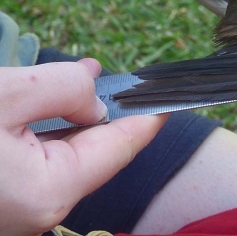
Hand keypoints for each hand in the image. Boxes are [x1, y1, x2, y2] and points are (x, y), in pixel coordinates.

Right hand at [0, 59, 165, 235]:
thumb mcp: (6, 96)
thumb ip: (64, 90)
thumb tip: (95, 100)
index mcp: (50, 192)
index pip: (122, 147)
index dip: (149, 115)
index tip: (170, 93)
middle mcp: (40, 211)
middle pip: (96, 151)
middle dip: (108, 110)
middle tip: (116, 76)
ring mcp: (19, 210)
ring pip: (66, 156)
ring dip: (75, 119)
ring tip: (82, 79)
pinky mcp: (5, 199)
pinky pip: (40, 163)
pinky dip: (50, 133)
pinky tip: (46, 107)